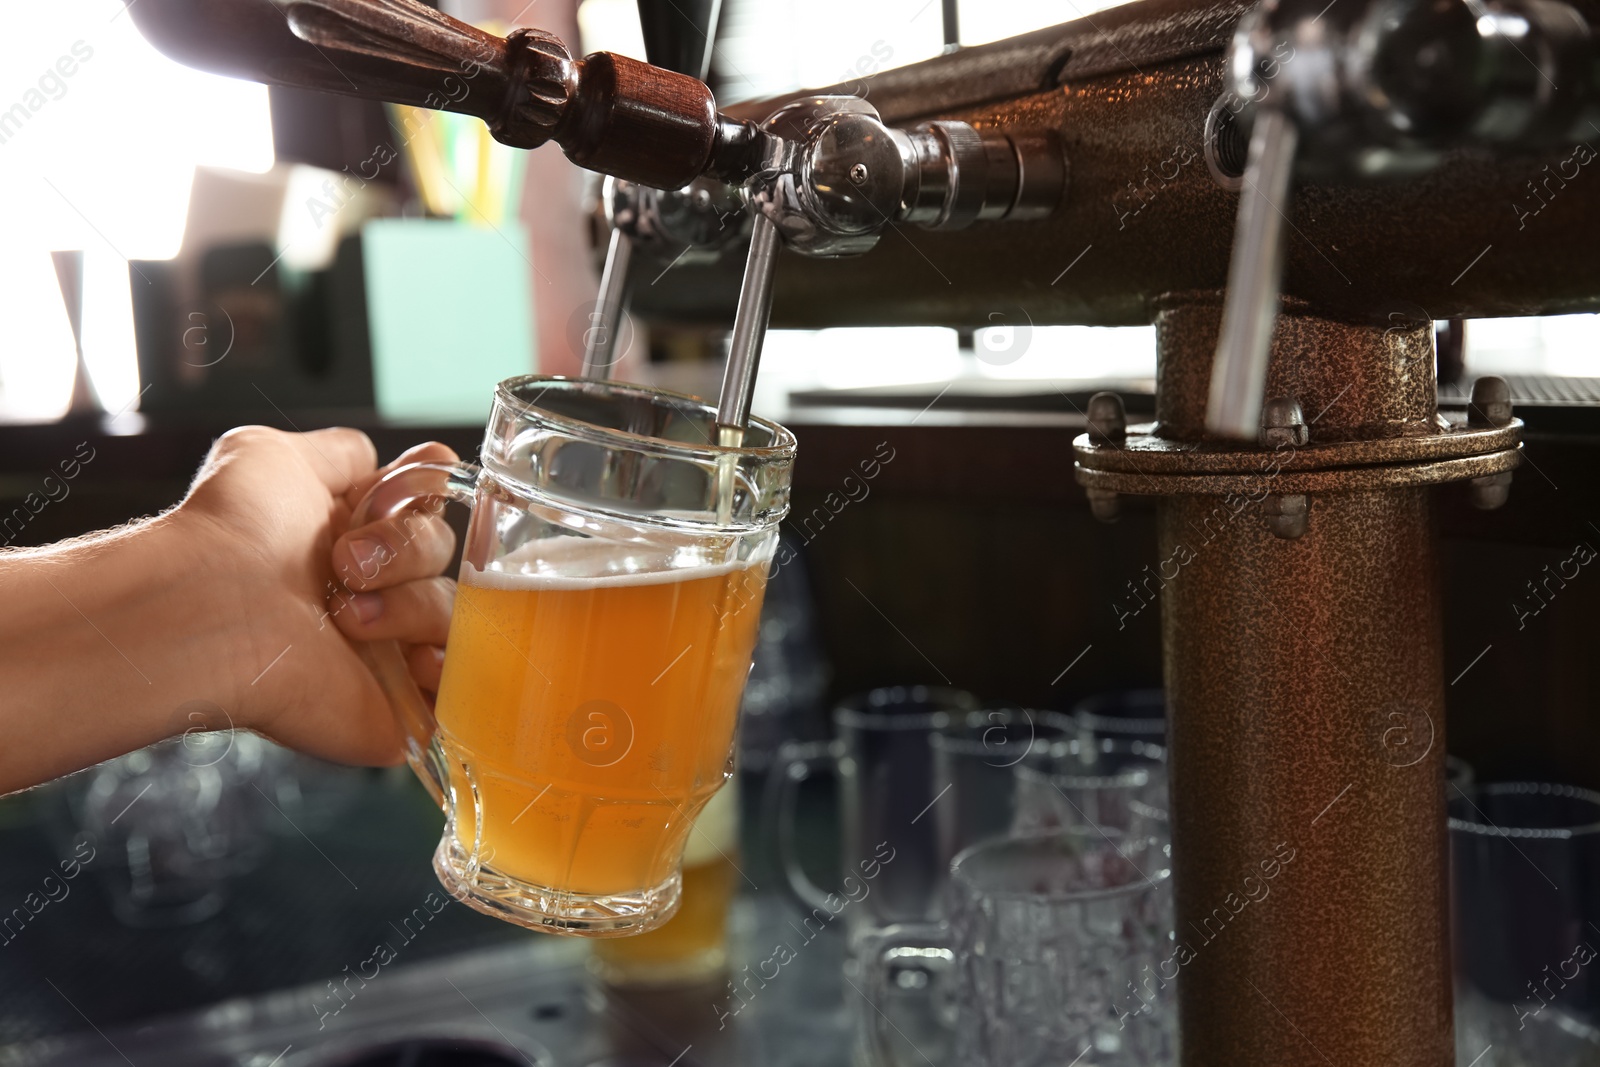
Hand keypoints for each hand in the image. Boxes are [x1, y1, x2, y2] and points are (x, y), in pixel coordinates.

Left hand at [178, 427, 458, 766]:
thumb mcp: (271, 455)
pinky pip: (461, 690)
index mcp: (351, 536)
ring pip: (456, 614)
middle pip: (446, 552)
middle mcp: (372, 590)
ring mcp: (387, 652)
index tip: (417, 486)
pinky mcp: (396, 708)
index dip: (430, 490)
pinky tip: (411, 657)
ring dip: (412, 605)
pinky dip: (451, 669)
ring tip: (349, 619)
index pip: (427, 505)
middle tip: (348, 563)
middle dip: (409, 547)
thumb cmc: (230, 533)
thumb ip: (337, 454)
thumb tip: (376, 461)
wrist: (209, 609)